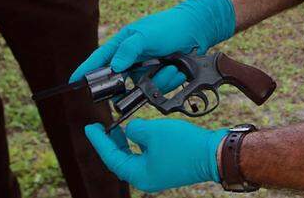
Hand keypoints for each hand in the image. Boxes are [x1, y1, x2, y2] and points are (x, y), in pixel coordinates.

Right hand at [70, 0, 234, 81]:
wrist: (196, 31)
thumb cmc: (168, 27)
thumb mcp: (146, 35)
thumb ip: (128, 49)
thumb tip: (114, 67)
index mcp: (123, 45)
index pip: (100, 59)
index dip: (86, 70)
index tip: (73, 81)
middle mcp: (132, 59)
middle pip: (121, 81)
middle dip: (136, 83)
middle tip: (148, 75)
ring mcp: (146, 70)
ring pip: (144, 88)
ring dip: (160, 79)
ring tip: (172, 64)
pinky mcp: (159, 77)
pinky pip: (159, 89)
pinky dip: (169, 80)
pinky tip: (177, 68)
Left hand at [85, 118, 227, 192]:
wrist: (214, 153)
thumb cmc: (184, 146)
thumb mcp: (153, 132)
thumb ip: (135, 130)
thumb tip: (130, 129)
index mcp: (139, 174)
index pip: (111, 157)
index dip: (99, 141)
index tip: (90, 127)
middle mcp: (146, 178)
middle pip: (120, 160)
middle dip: (110, 142)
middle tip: (101, 126)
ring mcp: (157, 173)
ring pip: (133, 157)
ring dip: (125, 141)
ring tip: (118, 126)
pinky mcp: (167, 167)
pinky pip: (146, 155)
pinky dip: (140, 143)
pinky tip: (140, 131)